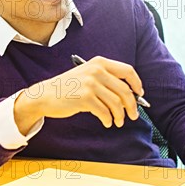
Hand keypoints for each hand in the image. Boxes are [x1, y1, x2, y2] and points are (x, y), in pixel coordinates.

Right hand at [14, 56, 142, 133]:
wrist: (45, 94)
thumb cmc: (69, 87)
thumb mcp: (88, 76)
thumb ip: (107, 81)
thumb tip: (130, 97)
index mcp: (100, 63)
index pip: (128, 71)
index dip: (137, 84)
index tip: (139, 94)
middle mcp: (96, 71)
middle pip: (125, 90)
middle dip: (132, 106)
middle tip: (133, 116)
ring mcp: (90, 84)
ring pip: (116, 103)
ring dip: (120, 116)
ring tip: (117, 122)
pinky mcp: (84, 98)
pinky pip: (104, 112)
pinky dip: (108, 120)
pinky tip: (106, 122)